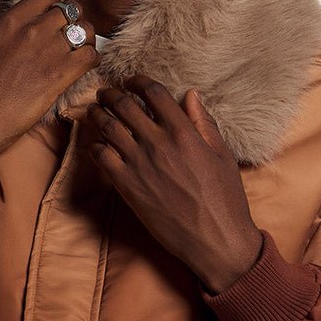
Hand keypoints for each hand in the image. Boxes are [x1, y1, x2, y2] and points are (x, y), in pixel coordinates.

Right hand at [0, 0, 100, 170]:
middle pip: (71, 10)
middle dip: (74, 21)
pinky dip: (91, 60)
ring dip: (86, 39)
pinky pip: (91, 55)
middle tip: (71, 37)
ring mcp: (49, 51)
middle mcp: (32, 30)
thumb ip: (4, 33)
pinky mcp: (60, 75)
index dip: (56, 6)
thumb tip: (18, 30)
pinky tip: (82, 68)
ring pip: (86, 30)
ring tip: (79, 52)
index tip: (54, 20)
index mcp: (10, 20)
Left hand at [81, 73, 263, 292]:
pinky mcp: (127, 186)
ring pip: (108, 127)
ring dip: (98, 115)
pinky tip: (98, 146)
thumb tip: (190, 95)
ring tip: (95, 112)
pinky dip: (96, 146)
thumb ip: (203, 123)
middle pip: (124, 105)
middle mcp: (158, 143)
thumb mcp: (222, 155)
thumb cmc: (224, 198)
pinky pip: (101, 157)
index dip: (138, 81)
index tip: (131, 81)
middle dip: (110, 94)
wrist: (215, 239)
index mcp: (183, 131)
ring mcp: (139, 164)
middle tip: (105, 93)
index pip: (153, 93)